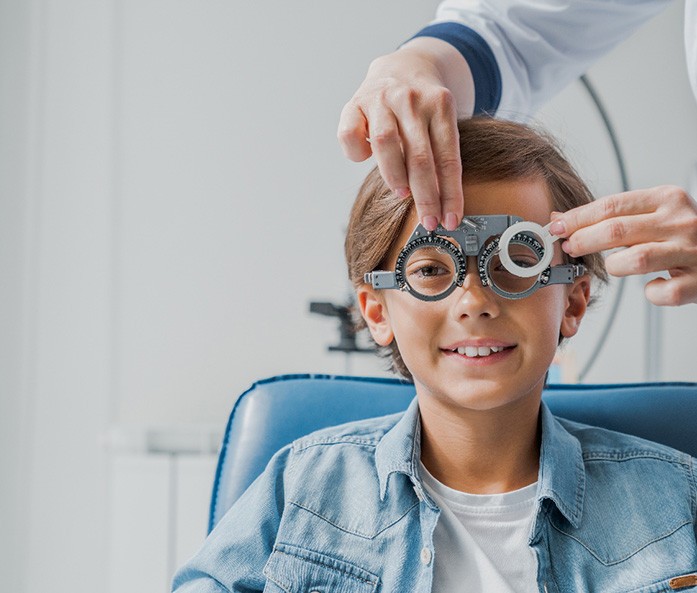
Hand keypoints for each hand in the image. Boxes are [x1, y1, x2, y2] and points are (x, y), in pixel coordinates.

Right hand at [337, 38, 473, 230]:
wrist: (401, 66)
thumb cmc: (422, 108)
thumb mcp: (440, 121)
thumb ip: (440, 154)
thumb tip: (444, 205)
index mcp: (440, 105)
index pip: (448, 157)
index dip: (450, 193)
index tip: (451, 219)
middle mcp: (412, 100)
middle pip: (420, 155)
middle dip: (425, 195)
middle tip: (429, 221)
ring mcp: (381, 99)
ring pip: (386, 143)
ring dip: (394, 175)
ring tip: (401, 195)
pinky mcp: (355, 103)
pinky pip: (351, 133)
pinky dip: (356, 152)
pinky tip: (364, 159)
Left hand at [550, 186, 696, 305]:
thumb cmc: (681, 234)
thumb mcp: (651, 214)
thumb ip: (610, 217)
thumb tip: (560, 219)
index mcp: (666, 199)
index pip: (611, 206)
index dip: (578, 218)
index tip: (556, 227)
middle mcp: (680, 221)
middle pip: (617, 230)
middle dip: (584, 240)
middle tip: (570, 248)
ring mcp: (692, 250)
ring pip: (636, 259)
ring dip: (614, 266)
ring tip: (614, 266)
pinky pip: (664, 292)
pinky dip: (652, 293)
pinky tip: (651, 287)